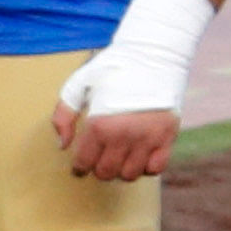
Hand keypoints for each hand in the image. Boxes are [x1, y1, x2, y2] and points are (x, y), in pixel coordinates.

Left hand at [50, 0, 212, 180]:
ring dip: (121, 170)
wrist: (153, 55)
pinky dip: (146, 167)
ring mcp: (147, 138)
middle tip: (100, 160)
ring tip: (120, 158)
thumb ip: (64, 115)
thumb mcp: (79, 85)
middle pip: (107, 172)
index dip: (80, 167)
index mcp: (100, 125)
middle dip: (99, 169)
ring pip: (130, 175)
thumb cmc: (113, 69)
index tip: (80, 167)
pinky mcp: (167, 137)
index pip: (85, 162)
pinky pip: (155, 168)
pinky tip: (140, 155)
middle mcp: (123, 135)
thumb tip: (63, 145)